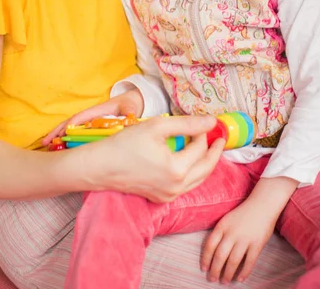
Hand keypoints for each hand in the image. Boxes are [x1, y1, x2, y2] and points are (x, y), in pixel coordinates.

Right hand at [42, 89, 143, 145]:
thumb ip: (128, 113)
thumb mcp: (130, 108)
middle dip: (57, 131)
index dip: (71, 124)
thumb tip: (127, 119)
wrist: (133, 101)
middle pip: (70, 123)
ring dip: (58, 135)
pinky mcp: (91, 126)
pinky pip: (76, 132)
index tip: (61, 133)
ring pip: (70, 128)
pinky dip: (66, 138)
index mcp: (97, 111)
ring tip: (46, 146)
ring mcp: (90, 121)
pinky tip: (59, 148)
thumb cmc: (129, 104)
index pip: (81, 117)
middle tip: (45, 142)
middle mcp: (90, 116)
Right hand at [76, 114, 224, 201]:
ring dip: (205, 164)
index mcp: (177, 170)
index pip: (200, 149)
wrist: (100, 166)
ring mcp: (168, 196)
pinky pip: (185, 187)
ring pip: (197, 180)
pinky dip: (192, 173)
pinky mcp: (160, 198)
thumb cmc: (125, 144)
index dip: (203, 133)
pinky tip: (188, 161)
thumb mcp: (157, 126)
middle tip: (219, 139)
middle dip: (214, 152)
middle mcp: (176, 188)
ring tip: (208, 148)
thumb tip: (211, 122)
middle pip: (206, 169)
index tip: (202, 123)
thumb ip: (187, 124)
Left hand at [201, 198, 275, 283]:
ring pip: (233, 261)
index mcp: (222, 226)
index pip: (210, 245)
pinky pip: (249, 262)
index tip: (204, 269)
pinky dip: (244, 272)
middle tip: (212, 280)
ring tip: (225, 281)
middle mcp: (232, 233)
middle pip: (220, 256)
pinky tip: (240, 279)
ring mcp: (245, 239)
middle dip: (215, 270)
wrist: (262, 204)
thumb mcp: (227, 219)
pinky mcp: (257, 244)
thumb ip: (220, 233)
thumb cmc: (243, 213)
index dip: (206, 259)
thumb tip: (213, 252)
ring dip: (228, 274)